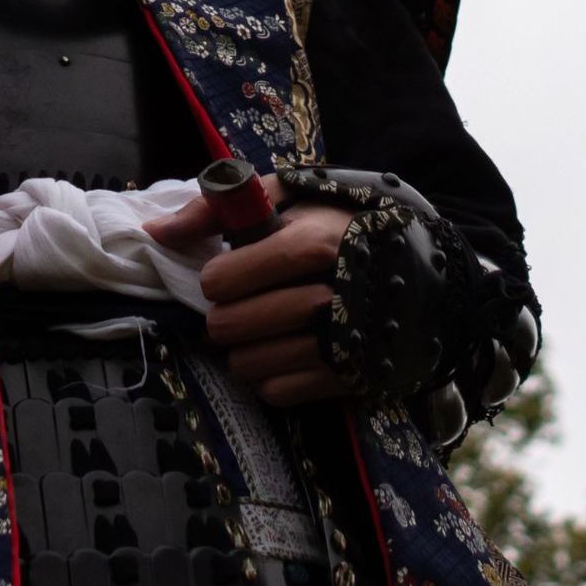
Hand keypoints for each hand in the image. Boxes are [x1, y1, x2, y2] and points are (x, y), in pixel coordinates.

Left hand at [144, 195, 357, 404]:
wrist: (428, 274)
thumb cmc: (346, 225)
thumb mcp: (293, 195)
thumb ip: (221, 208)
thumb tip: (156, 231)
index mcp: (314, 243)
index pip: (223, 279)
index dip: (218, 277)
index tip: (229, 272)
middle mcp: (329, 296)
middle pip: (229, 326)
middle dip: (227, 314)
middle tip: (244, 303)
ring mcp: (341, 343)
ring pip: (248, 364)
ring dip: (246, 348)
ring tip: (264, 327)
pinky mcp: (349, 379)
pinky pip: (278, 391)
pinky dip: (272, 375)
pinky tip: (286, 350)